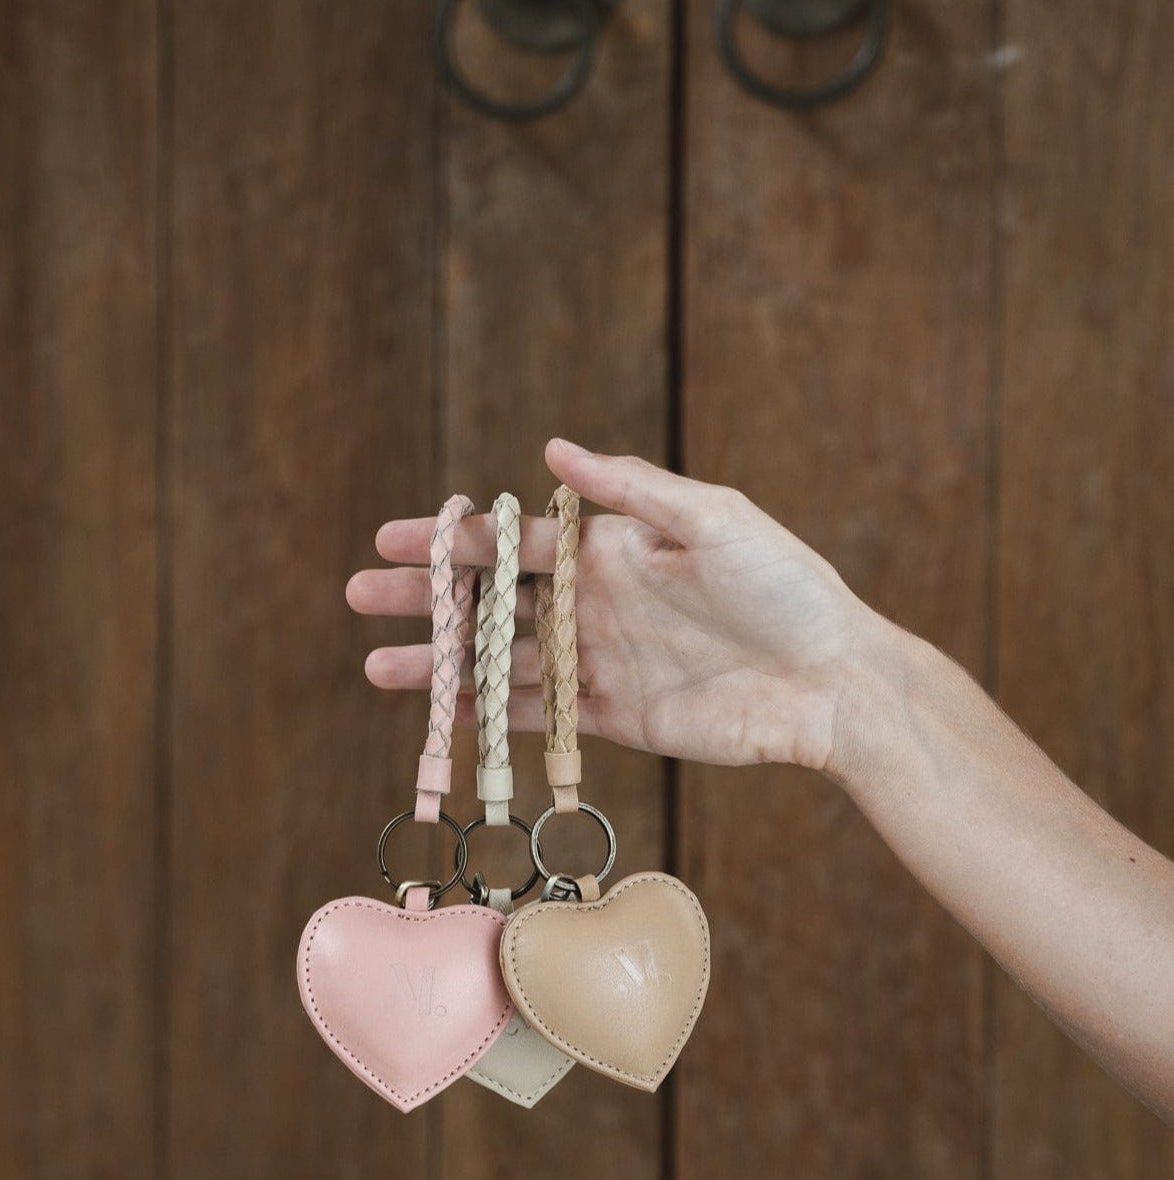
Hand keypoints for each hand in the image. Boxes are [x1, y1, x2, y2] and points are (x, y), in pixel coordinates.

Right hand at [348, 439, 877, 772]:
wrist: (831, 682)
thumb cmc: (786, 588)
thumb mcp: (713, 520)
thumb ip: (631, 490)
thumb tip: (553, 449)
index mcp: (612, 549)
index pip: (513, 543)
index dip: (450, 542)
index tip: (390, 541)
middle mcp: (596, 604)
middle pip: (493, 603)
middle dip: (428, 602)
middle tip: (359, 600)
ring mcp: (601, 664)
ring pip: (503, 666)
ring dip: (442, 667)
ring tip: (379, 668)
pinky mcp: (617, 719)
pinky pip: (542, 719)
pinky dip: (492, 717)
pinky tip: (445, 715)